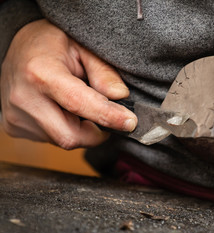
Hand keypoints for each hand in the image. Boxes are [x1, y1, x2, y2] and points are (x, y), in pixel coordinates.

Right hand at [0, 19, 136, 148]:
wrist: (18, 47)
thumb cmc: (52, 43)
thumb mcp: (82, 47)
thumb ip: (103, 72)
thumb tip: (121, 96)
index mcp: (41, 73)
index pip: (79, 103)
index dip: (109, 116)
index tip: (130, 122)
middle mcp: (24, 98)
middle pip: (70, 136)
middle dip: (97, 133)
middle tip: (108, 117)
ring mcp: (16, 116)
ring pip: (62, 140)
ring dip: (81, 130)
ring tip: (80, 106)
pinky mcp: (15, 126)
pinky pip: (51, 138)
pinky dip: (66, 129)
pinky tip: (64, 110)